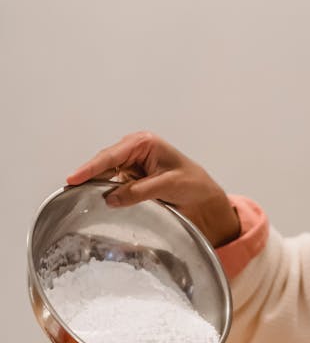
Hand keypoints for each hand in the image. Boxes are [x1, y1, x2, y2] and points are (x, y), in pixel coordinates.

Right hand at [67, 131, 240, 247]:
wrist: (203, 196)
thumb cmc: (192, 183)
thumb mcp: (166, 185)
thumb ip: (138, 191)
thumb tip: (112, 198)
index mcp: (144, 143)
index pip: (112, 155)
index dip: (91, 168)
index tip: (75, 178)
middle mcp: (135, 150)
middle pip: (105, 163)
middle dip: (90, 175)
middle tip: (72, 189)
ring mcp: (132, 164)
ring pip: (107, 174)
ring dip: (98, 185)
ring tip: (82, 195)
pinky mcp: (132, 178)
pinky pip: (114, 185)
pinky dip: (109, 192)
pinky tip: (102, 199)